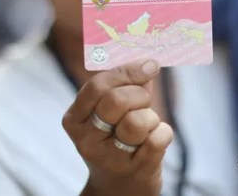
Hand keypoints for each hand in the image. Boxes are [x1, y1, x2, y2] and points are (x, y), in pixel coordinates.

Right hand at [62, 59, 171, 195]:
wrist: (120, 187)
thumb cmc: (118, 137)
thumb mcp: (112, 110)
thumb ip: (127, 81)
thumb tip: (147, 56)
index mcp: (74, 119)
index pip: (98, 85)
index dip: (127, 70)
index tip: (150, 64)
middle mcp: (86, 141)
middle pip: (116, 101)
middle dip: (139, 95)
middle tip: (144, 101)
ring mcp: (109, 159)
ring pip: (138, 121)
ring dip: (151, 118)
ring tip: (145, 128)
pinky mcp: (135, 172)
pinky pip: (158, 138)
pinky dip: (163, 133)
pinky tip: (154, 142)